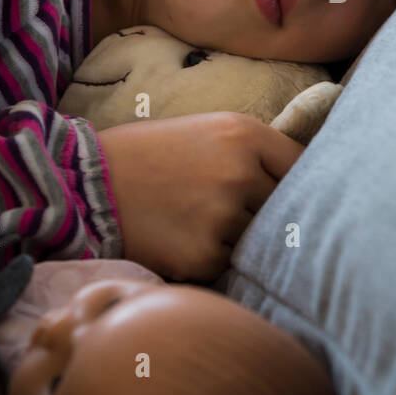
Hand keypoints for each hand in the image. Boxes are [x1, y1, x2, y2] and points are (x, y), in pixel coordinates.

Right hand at [96, 112, 304, 281]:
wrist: (86, 184)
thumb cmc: (150, 155)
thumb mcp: (207, 130)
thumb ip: (256, 151)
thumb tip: (309, 180)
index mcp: (243, 134)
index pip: (304, 165)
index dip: (302, 182)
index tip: (298, 194)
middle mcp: (239, 173)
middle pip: (286, 207)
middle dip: (269, 214)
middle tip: (235, 212)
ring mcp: (222, 216)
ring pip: (258, 239)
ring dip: (240, 238)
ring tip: (200, 223)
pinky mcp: (203, 255)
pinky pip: (229, 264)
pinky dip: (213, 259)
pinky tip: (182, 240)